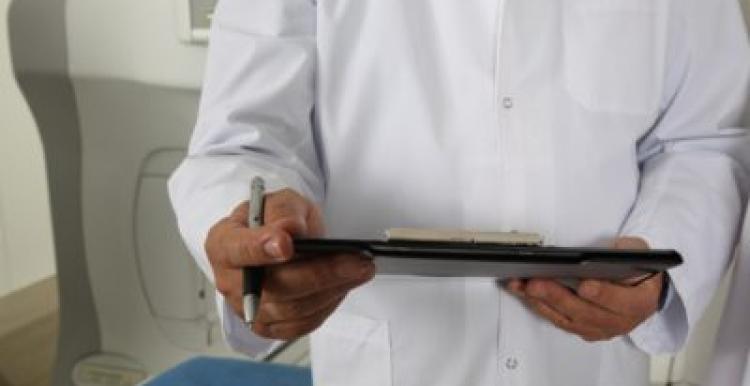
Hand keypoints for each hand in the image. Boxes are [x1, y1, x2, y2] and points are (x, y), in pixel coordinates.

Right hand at [205, 188, 375, 339]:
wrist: (279, 240)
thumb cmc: (275, 220)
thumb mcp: (280, 201)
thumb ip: (283, 211)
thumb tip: (290, 229)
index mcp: (223, 244)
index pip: (239, 250)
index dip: (261, 248)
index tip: (286, 244)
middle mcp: (231, 281)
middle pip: (273, 286)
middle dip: (320, 273)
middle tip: (356, 260)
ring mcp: (250, 308)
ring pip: (293, 309)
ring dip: (332, 289)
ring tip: (361, 269)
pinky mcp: (270, 326)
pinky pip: (301, 324)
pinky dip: (327, 305)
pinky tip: (345, 286)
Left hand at [506, 237, 662, 341]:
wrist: (643, 292)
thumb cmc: (639, 271)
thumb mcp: (641, 253)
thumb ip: (629, 251)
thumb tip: (609, 251)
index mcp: (639, 303)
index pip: (620, 301)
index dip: (602, 294)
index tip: (585, 285)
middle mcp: (619, 321)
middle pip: (585, 313)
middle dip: (557, 297)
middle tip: (536, 283)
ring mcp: (600, 329)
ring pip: (567, 319)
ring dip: (541, 302)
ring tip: (521, 285)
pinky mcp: (583, 329)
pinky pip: (559, 321)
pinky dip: (540, 306)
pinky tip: (524, 293)